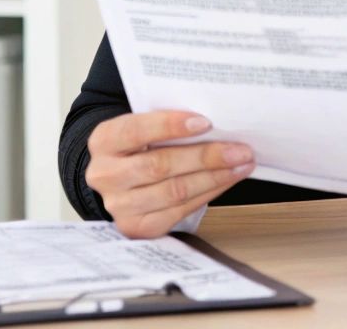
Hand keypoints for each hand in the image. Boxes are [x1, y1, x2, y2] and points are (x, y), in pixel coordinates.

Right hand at [84, 110, 253, 237]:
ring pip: (173, 191)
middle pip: (159, 166)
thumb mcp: (146, 126)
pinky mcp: (136, 226)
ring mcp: (118, 204)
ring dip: (214, 178)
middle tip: (240, 149)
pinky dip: (208, 194)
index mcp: (104, 141)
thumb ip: (169, 123)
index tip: (206, 122)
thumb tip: (219, 121)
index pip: (135, 131)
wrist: (124, 177)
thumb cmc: (144, 144)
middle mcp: (105, 174)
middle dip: (205, 157)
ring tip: (242, 164)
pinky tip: (227, 180)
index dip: (170, 126)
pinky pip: (178, 211)